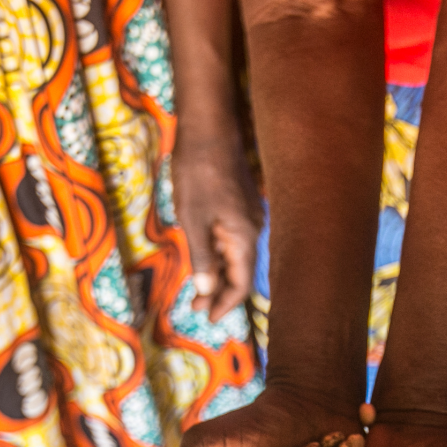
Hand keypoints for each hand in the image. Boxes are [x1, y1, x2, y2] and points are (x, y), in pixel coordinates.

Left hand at [173, 130, 263, 321]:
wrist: (208, 128)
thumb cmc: (198, 172)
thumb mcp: (193, 219)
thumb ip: (202, 258)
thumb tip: (207, 292)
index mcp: (244, 237)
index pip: (241, 283)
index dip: (226, 304)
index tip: (207, 318)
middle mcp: (252, 230)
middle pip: (240, 273)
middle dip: (219, 294)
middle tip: (195, 309)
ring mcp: (248, 218)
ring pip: (235, 257)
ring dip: (217, 276)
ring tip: (196, 291)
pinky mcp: (240, 207)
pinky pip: (232, 240)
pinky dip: (218, 255)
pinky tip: (202, 260)